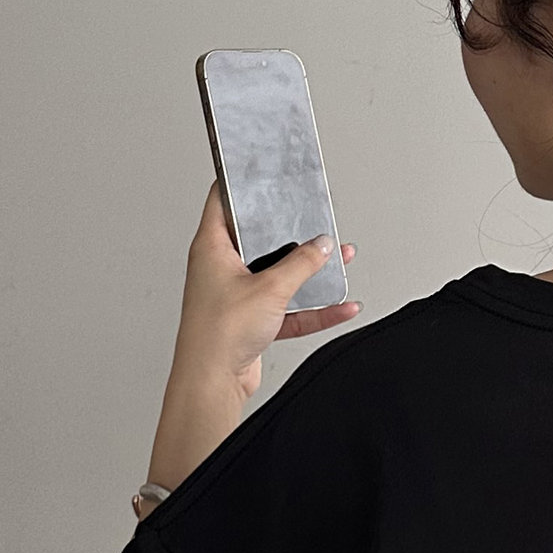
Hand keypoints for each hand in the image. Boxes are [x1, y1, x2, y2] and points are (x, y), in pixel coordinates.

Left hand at [173, 183, 359, 402]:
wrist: (213, 381)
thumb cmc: (218, 333)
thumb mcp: (269, 289)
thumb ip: (300, 265)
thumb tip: (321, 246)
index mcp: (212, 247)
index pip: (224, 201)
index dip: (243, 184)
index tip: (262, 171)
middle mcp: (223, 267)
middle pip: (262, 240)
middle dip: (292, 234)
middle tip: (313, 220)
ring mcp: (239, 295)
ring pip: (281, 276)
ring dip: (310, 274)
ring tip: (338, 261)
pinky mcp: (254, 321)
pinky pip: (290, 310)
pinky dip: (314, 309)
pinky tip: (340, 306)